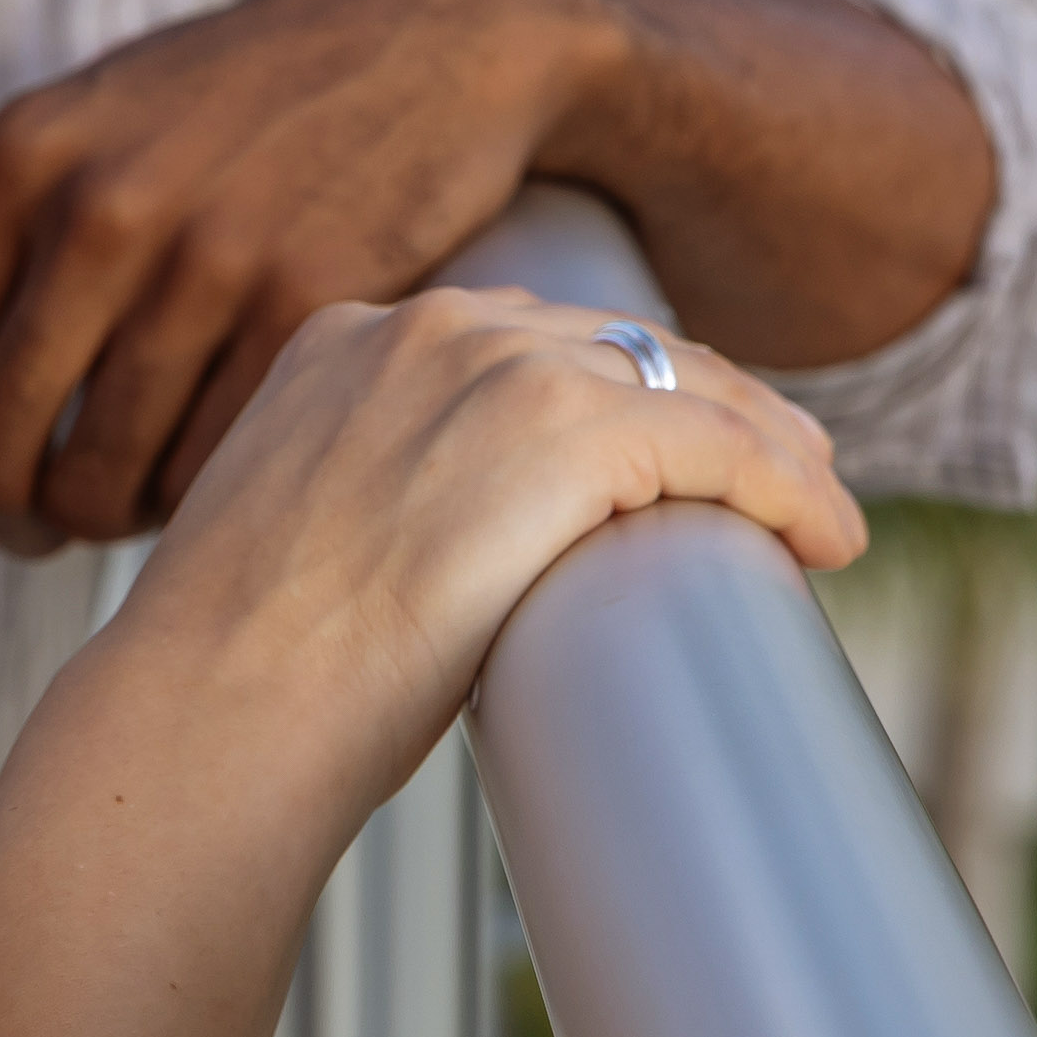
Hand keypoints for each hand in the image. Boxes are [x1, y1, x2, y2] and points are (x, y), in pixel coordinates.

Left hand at [0, 0, 585, 546]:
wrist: (417, 36)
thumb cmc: (223, 112)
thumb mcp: (75, 159)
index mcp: (17, 160)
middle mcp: (97, 206)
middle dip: (8, 514)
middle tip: (46, 521)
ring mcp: (207, 257)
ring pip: (102, 476)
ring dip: (107, 515)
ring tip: (132, 488)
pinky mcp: (311, 306)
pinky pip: (211, 468)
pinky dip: (196, 495)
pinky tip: (208, 462)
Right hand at [106, 292, 861, 821]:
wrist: (213, 708)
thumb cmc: (240, 677)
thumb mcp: (294, 544)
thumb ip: (365, 513)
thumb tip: (438, 579)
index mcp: (342, 340)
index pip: (516, 335)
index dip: (608, 382)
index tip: (662, 435)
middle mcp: (419, 328)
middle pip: (608, 340)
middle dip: (703, 397)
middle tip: (778, 462)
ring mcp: (489, 369)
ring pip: (678, 378)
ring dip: (765, 442)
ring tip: (818, 506)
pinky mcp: (558, 433)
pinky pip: (713, 440)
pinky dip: (783, 485)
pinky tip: (823, 534)